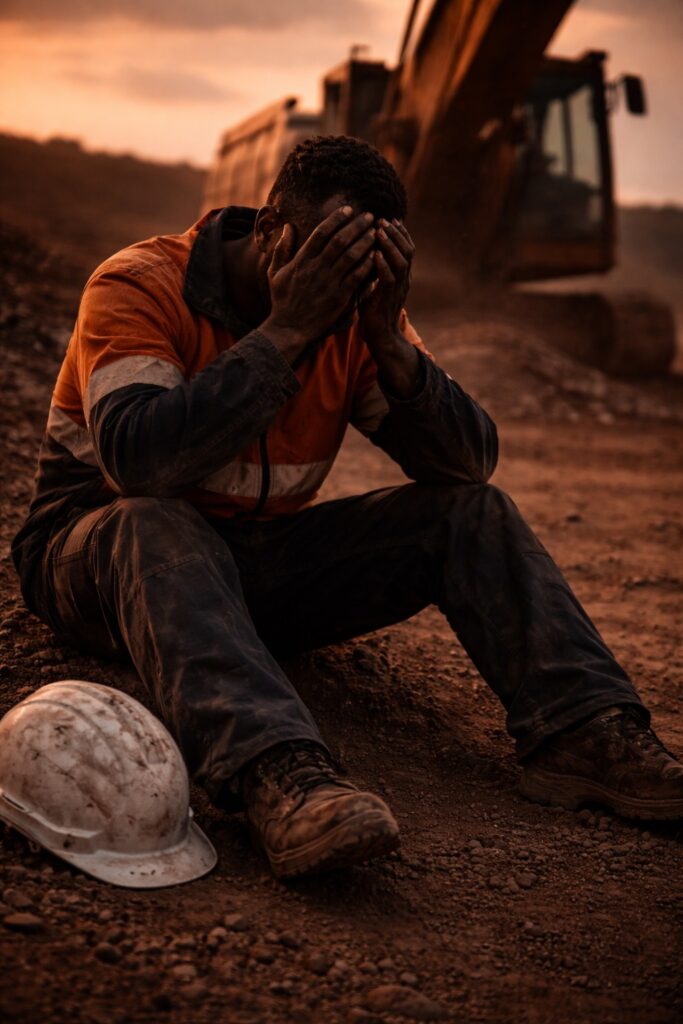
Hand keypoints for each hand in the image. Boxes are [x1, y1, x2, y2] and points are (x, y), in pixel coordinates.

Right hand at [261, 206, 376, 361]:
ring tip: (376, 232)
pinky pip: (357, 276)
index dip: (336, 219)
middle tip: (370, 216)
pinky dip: (368, 264)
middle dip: (356, 226)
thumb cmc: (282, 301)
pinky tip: (377, 255)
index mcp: (302, 260)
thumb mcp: (275, 273)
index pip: (321, 233)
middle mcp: (317, 268)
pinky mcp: (339, 297)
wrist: (290, 328)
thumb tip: (288, 227)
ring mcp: (329, 282)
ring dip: (365, 242)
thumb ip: (282, 249)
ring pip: (351, 256)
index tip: (348, 209)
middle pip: (340, 240)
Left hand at [358, 219, 414, 349]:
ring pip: (401, 261)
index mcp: (402, 275)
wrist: (380, 337)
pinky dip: (383, 264)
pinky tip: (375, 253)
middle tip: (383, 220)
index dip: (400, 233)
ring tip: (379, 231)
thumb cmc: (373, 310)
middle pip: (408, 250)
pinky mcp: (388, 299)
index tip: (389, 219)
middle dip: (396, 233)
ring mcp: (398, 290)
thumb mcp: (373, 284)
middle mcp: (404, 280)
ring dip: (390, 244)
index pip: (406, 249)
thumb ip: (373, 268)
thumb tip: (364, 250)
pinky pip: (389, 278)